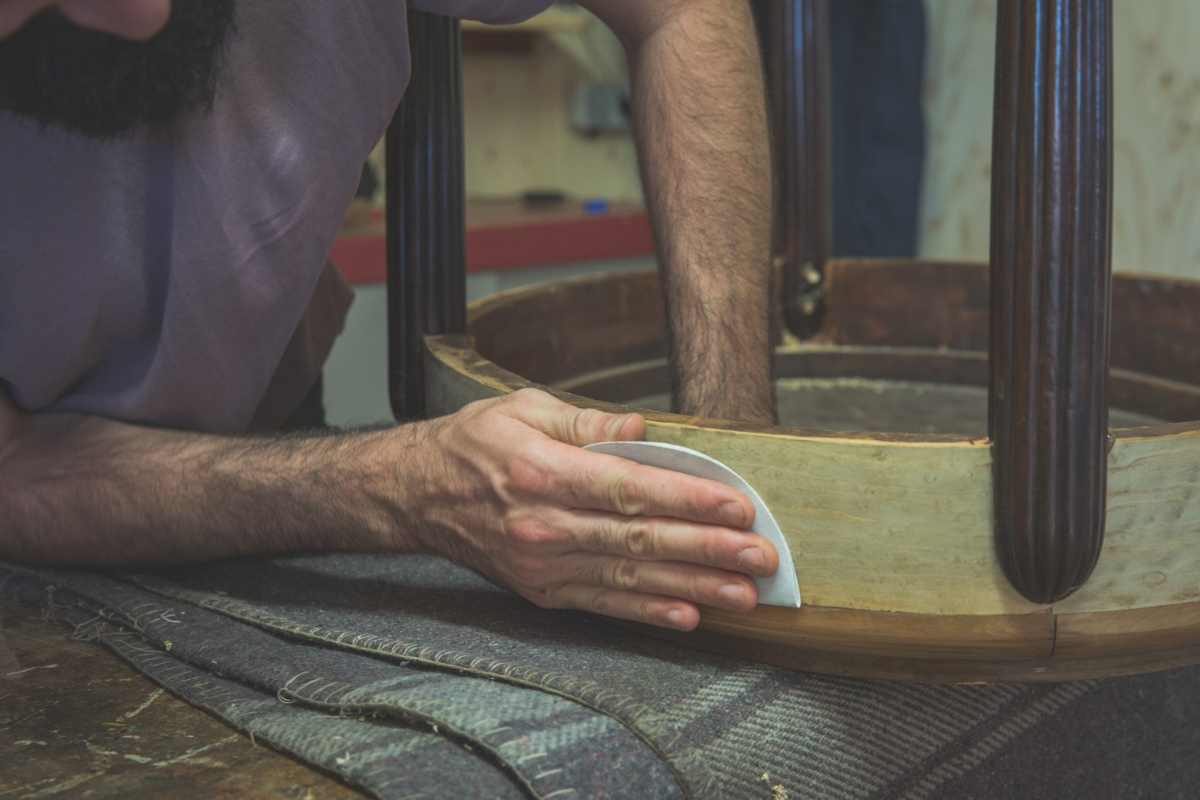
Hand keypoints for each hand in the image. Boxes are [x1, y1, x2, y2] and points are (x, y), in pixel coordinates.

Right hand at [403, 388, 778, 630]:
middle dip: (707, 550)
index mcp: (542, 472)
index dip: (687, 500)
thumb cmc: (474, 443)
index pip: (629, 489)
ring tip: (742, 593)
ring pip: (630, 576)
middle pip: (639, 539)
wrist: (416, 494)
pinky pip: (603, 602)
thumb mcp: (523, 408)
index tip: (736, 506)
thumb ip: (587, 420)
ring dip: (692, 587)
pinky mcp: (542, 590)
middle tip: (759, 557)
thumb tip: (642, 426)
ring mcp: (543, 564)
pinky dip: (647, 610)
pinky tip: (689, 615)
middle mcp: (543, 525)